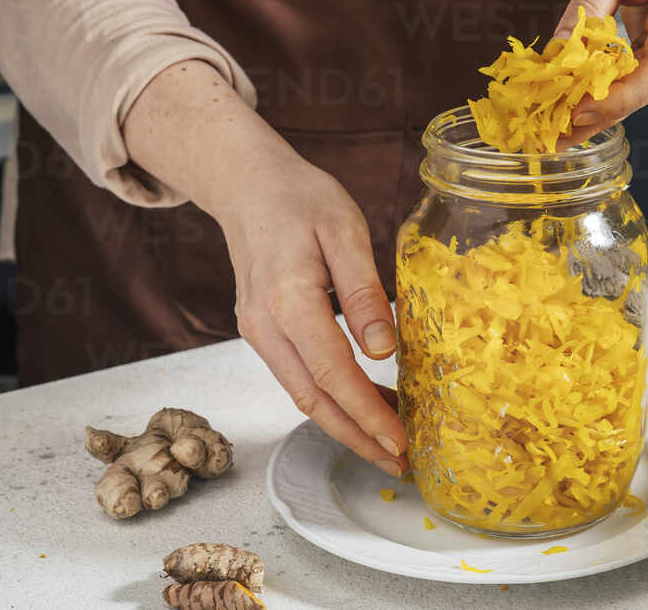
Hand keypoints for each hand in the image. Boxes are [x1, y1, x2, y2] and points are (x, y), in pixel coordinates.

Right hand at [214, 158, 407, 476]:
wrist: (248, 186)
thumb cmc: (303, 200)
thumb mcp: (345, 231)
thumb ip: (363, 291)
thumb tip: (383, 350)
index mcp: (287, 301)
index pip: (333, 373)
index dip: (367, 413)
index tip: (399, 440)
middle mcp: (264, 327)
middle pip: (313, 399)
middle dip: (356, 437)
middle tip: (399, 462)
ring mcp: (257, 332)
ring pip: (302, 394)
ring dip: (343, 424)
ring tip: (387, 444)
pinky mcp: (262, 332)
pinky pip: (297, 376)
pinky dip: (330, 399)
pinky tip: (362, 404)